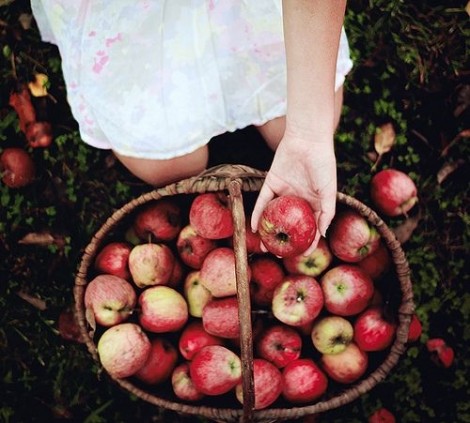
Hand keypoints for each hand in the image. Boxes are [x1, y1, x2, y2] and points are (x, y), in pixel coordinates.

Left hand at [251, 133, 336, 252]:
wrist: (307, 139)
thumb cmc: (323, 164)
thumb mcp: (329, 190)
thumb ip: (327, 212)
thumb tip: (322, 234)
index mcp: (314, 202)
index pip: (310, 227)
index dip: (308, 241)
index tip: (303, 255)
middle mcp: (298, 199)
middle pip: (290, 225)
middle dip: (285, 240)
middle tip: (279, 254)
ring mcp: (284, 192)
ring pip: (275, 216)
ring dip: (270, 231)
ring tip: (265, 246)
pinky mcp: (271, 183)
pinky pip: (263, 202)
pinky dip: (258, 214)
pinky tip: (254, 227)